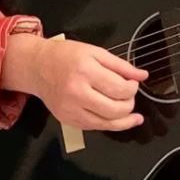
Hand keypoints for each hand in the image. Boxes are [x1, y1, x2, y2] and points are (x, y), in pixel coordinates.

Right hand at [26, 37, 148, 131]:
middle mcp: (77, 93)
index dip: (133, 88)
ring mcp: (71, 110)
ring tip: (127, 109)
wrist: (36, 67)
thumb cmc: (65, 56)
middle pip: (116, 109)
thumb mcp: (94, 52)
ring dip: (124, 117)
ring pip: (108, 124)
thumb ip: (121, 65)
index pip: (120, 89)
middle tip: (128, 95)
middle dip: (130, 103)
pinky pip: (96, 127)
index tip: (133, 83)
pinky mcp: (68, 120)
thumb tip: (142, 76)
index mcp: (85, 71)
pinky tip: (116, 117)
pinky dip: (109, 123)